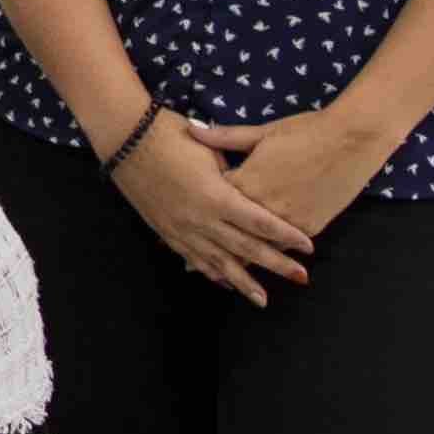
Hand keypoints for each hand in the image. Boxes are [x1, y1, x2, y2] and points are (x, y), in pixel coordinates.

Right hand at [116, 112, 316, 301]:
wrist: (125, 138)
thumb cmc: (171, 134)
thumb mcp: (211, 150)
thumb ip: (234, 176)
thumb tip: (252, 191)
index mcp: (217, 196)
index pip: (261, 222)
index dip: (286, 236)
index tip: (308, 247)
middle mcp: (202, 219)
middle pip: (246, 248)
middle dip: (276, 264)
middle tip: (301, 278)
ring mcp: (182, 229)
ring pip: (220, 262)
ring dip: (244, 282)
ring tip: (264, 299)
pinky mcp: (167, 232)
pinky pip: (194, 259)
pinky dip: (212, 273)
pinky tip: (225, 282)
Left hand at [206, 101, 397, 245]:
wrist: (352, 140)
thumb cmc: (305, 131)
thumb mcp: (263, 132)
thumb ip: (225, 137)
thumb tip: (191, 130)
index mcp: (247, 182)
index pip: (215, 201)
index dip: (202, 208)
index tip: (188, 217)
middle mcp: (264, 207)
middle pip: (233, 232)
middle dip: (215, 243)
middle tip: (192, 263)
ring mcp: (288, 221)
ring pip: (258, 245)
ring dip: (243, 254)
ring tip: (223, 270)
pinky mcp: (309, 228)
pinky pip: (284, 245)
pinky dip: (272, 250)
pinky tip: (262, 260)